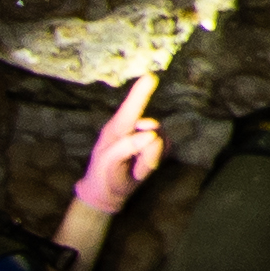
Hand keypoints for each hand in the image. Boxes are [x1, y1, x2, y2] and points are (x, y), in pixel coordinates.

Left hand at [67, 68, 168, 215]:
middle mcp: (132, 126)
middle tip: (131, 167)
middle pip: (152, 127)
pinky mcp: (157, 144)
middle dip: (146, 150)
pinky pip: (167, 148)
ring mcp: (146, 134)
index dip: (140, 93)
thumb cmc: (103, 177)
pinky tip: (141, 168)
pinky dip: (155, 161)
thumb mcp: (108, 165)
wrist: (107, 193)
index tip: (150, 77)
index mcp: (115, 128)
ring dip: (149, 159)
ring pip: (161, 139)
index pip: (130, 109)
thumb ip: (126, 147)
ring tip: (133, 169)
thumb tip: (152, 134)